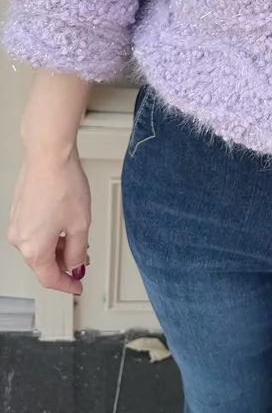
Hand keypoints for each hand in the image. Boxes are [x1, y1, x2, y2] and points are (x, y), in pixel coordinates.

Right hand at [7, 149, 91, 293]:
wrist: (48, 155)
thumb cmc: (63, 185)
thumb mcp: (80, 225)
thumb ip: (78, 252)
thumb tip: (75, 266)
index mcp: (34, 249)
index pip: (50, 278)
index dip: (67, 285)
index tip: (78, 286)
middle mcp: (20, 239)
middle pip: (43, 262)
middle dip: (65, 263)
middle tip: (83, 260)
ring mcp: (17, 224)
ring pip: (39, 246)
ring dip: (58, 248)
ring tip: (78, 239)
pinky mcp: (19, 210)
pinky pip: (35, 231)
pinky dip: (50, 234)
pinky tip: (65, 225)